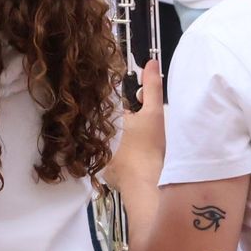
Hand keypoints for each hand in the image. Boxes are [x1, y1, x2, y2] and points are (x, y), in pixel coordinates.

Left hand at [104, 60, 165, 191]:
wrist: (146, 186)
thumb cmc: (148, 150)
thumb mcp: (153, 113)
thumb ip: (151, 87)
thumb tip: (150, 63)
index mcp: (106, 119)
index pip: (111, 102)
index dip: (125, 101)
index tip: (136, 105)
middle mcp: (96, 137)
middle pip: (109, 121)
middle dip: (120, 120)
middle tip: (139, 126)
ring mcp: (98, 157)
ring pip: (108, 140)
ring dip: (118, 139)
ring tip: (136, 142)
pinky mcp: (104, 173)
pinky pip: (109, 159)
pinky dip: (118, 157)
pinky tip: (132, 158)